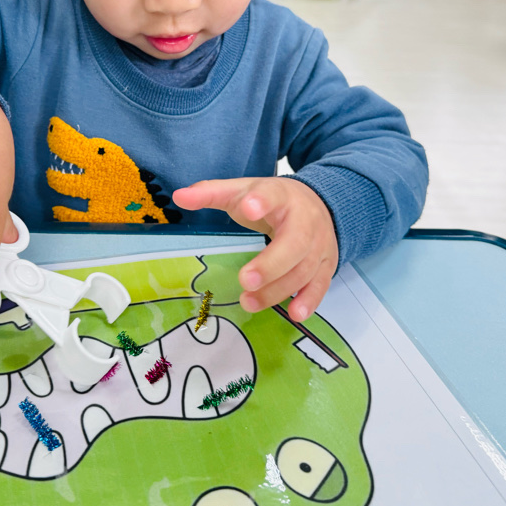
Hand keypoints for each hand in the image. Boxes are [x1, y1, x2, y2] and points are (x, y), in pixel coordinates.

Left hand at [172, 177, 337, 321]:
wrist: (322, 204)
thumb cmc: (274, 202)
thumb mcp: (244, 191)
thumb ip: (212, 193)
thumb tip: (179, 196)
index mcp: (282, 197)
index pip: (272, 195)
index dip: (261, 201)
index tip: (247, 207)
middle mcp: (306, 221)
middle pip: (294, 244)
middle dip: (271, 264)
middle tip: (246, 279)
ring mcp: (319, 245)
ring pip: (303, 270)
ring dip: (278, 290)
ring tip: (249, 302)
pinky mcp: (326, 266)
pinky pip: (321, 286)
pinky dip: (309, 301)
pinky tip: (294, 314)